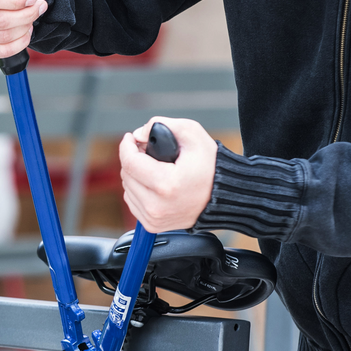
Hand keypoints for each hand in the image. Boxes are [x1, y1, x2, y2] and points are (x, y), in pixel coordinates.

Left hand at [119, 117, 217, 232]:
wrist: (223, 196)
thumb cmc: (210, 166)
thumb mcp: (192, 133)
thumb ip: (162, 125)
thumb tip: (138, 135)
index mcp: (165, 184)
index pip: (130, 162)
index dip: (126, 145)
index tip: (130, 138)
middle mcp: (157, 206)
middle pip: (127, 175)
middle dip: (134, 159)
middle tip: (148, 152)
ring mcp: (154, 218)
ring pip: (127, 189)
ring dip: (135, 175)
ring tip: (155, 168)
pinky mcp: (152, 225)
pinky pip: (132, 202)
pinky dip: (139, 190)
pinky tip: (155, 184)